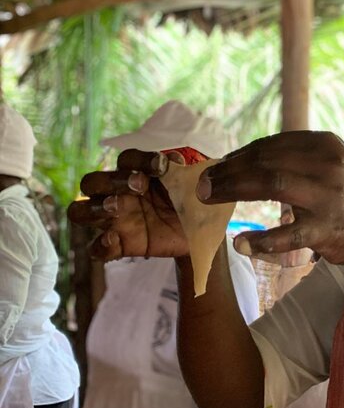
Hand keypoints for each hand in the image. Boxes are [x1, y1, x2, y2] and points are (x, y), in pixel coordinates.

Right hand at [67, 149, 187, 259]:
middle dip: (110, 181)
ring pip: (80, 211)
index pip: (126, 160)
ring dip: (94, 207)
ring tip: (116, 208)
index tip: (162, 166)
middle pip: (91, 182)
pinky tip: (114, 239)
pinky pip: (97, 248)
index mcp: (137, 175)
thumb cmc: (190, 205)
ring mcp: (116, 221)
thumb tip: (174, 160)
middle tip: (139, 187)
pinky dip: (101, 245)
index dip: (139, 159)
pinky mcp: (121, 245)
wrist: (200, 236)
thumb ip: (184, 172)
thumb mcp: (191, 187)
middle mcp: (119, 195)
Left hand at [197, 131, 343, 265]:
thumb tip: (247, 158)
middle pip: (266, 161)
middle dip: (228, 171)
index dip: (239, 155)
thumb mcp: (333, 165)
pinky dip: (262, 240)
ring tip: (208, 198)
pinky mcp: (328, 230)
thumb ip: (298, 158)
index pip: (272, 145)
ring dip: (234, 189)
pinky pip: (288, 235)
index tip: (218, 166)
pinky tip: (241, 243)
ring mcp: (328, 197)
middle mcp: (327, 165)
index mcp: (325, 144)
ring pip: (272, 185)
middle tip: (202, 183)